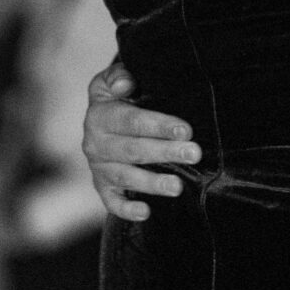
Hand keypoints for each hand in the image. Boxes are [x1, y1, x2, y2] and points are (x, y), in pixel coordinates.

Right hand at [81, 55, 199, 222]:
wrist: (102, 117)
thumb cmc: (117, 96)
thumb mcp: (112, 80)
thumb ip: (118, 76)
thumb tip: (125, 83)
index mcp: (99, 115)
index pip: (131, 121)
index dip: (158, 125)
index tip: (186, 130)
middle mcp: (95, 143)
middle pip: (133, 150)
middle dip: (165, 152)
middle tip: (194, 154)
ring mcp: (98, 168)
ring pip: (126, 177)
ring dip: (152, 183)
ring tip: (178, 186)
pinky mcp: (101, 187)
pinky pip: (111, 202)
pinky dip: (126, 209)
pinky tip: (146, 213)